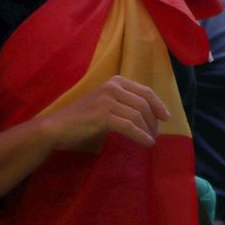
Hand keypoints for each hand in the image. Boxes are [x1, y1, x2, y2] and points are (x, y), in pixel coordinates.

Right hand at [40, 75, 169, 152]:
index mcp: (116, 81)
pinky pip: (129, 127)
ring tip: (151, 140)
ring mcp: (107, 100)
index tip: (167, 117)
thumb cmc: (83, 116)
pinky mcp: (103, 116)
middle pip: (144, 104)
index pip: (146, 91)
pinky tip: (146, 143)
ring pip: (138, 115)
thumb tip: (151, 114)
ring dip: (148, 130)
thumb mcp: (107, 102)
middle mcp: (113, 87)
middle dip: (154, 121)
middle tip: (156, 134)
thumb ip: (125, 103)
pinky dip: (140, 136)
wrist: (58, 126)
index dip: (159, 104)